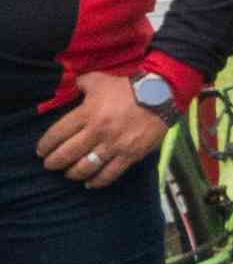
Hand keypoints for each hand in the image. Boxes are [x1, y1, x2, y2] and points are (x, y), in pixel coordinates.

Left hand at [37, 73, 167, 191]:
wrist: (161, 94)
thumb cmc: (127, 87)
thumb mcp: (99, 80)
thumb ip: (81, 84)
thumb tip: (70, 86)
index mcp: (86, 113)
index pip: (57, 134)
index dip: (45, 145)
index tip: (40, 151)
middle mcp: (97, 132)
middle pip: (67, 154)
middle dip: (54, 162)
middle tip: (49, 165)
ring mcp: (114, 145)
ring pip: (86, 167)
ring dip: (73, 173)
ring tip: (69, 174)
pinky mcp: (130, 154)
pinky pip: (110, 173)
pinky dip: (97, 181)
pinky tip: (90, 184)